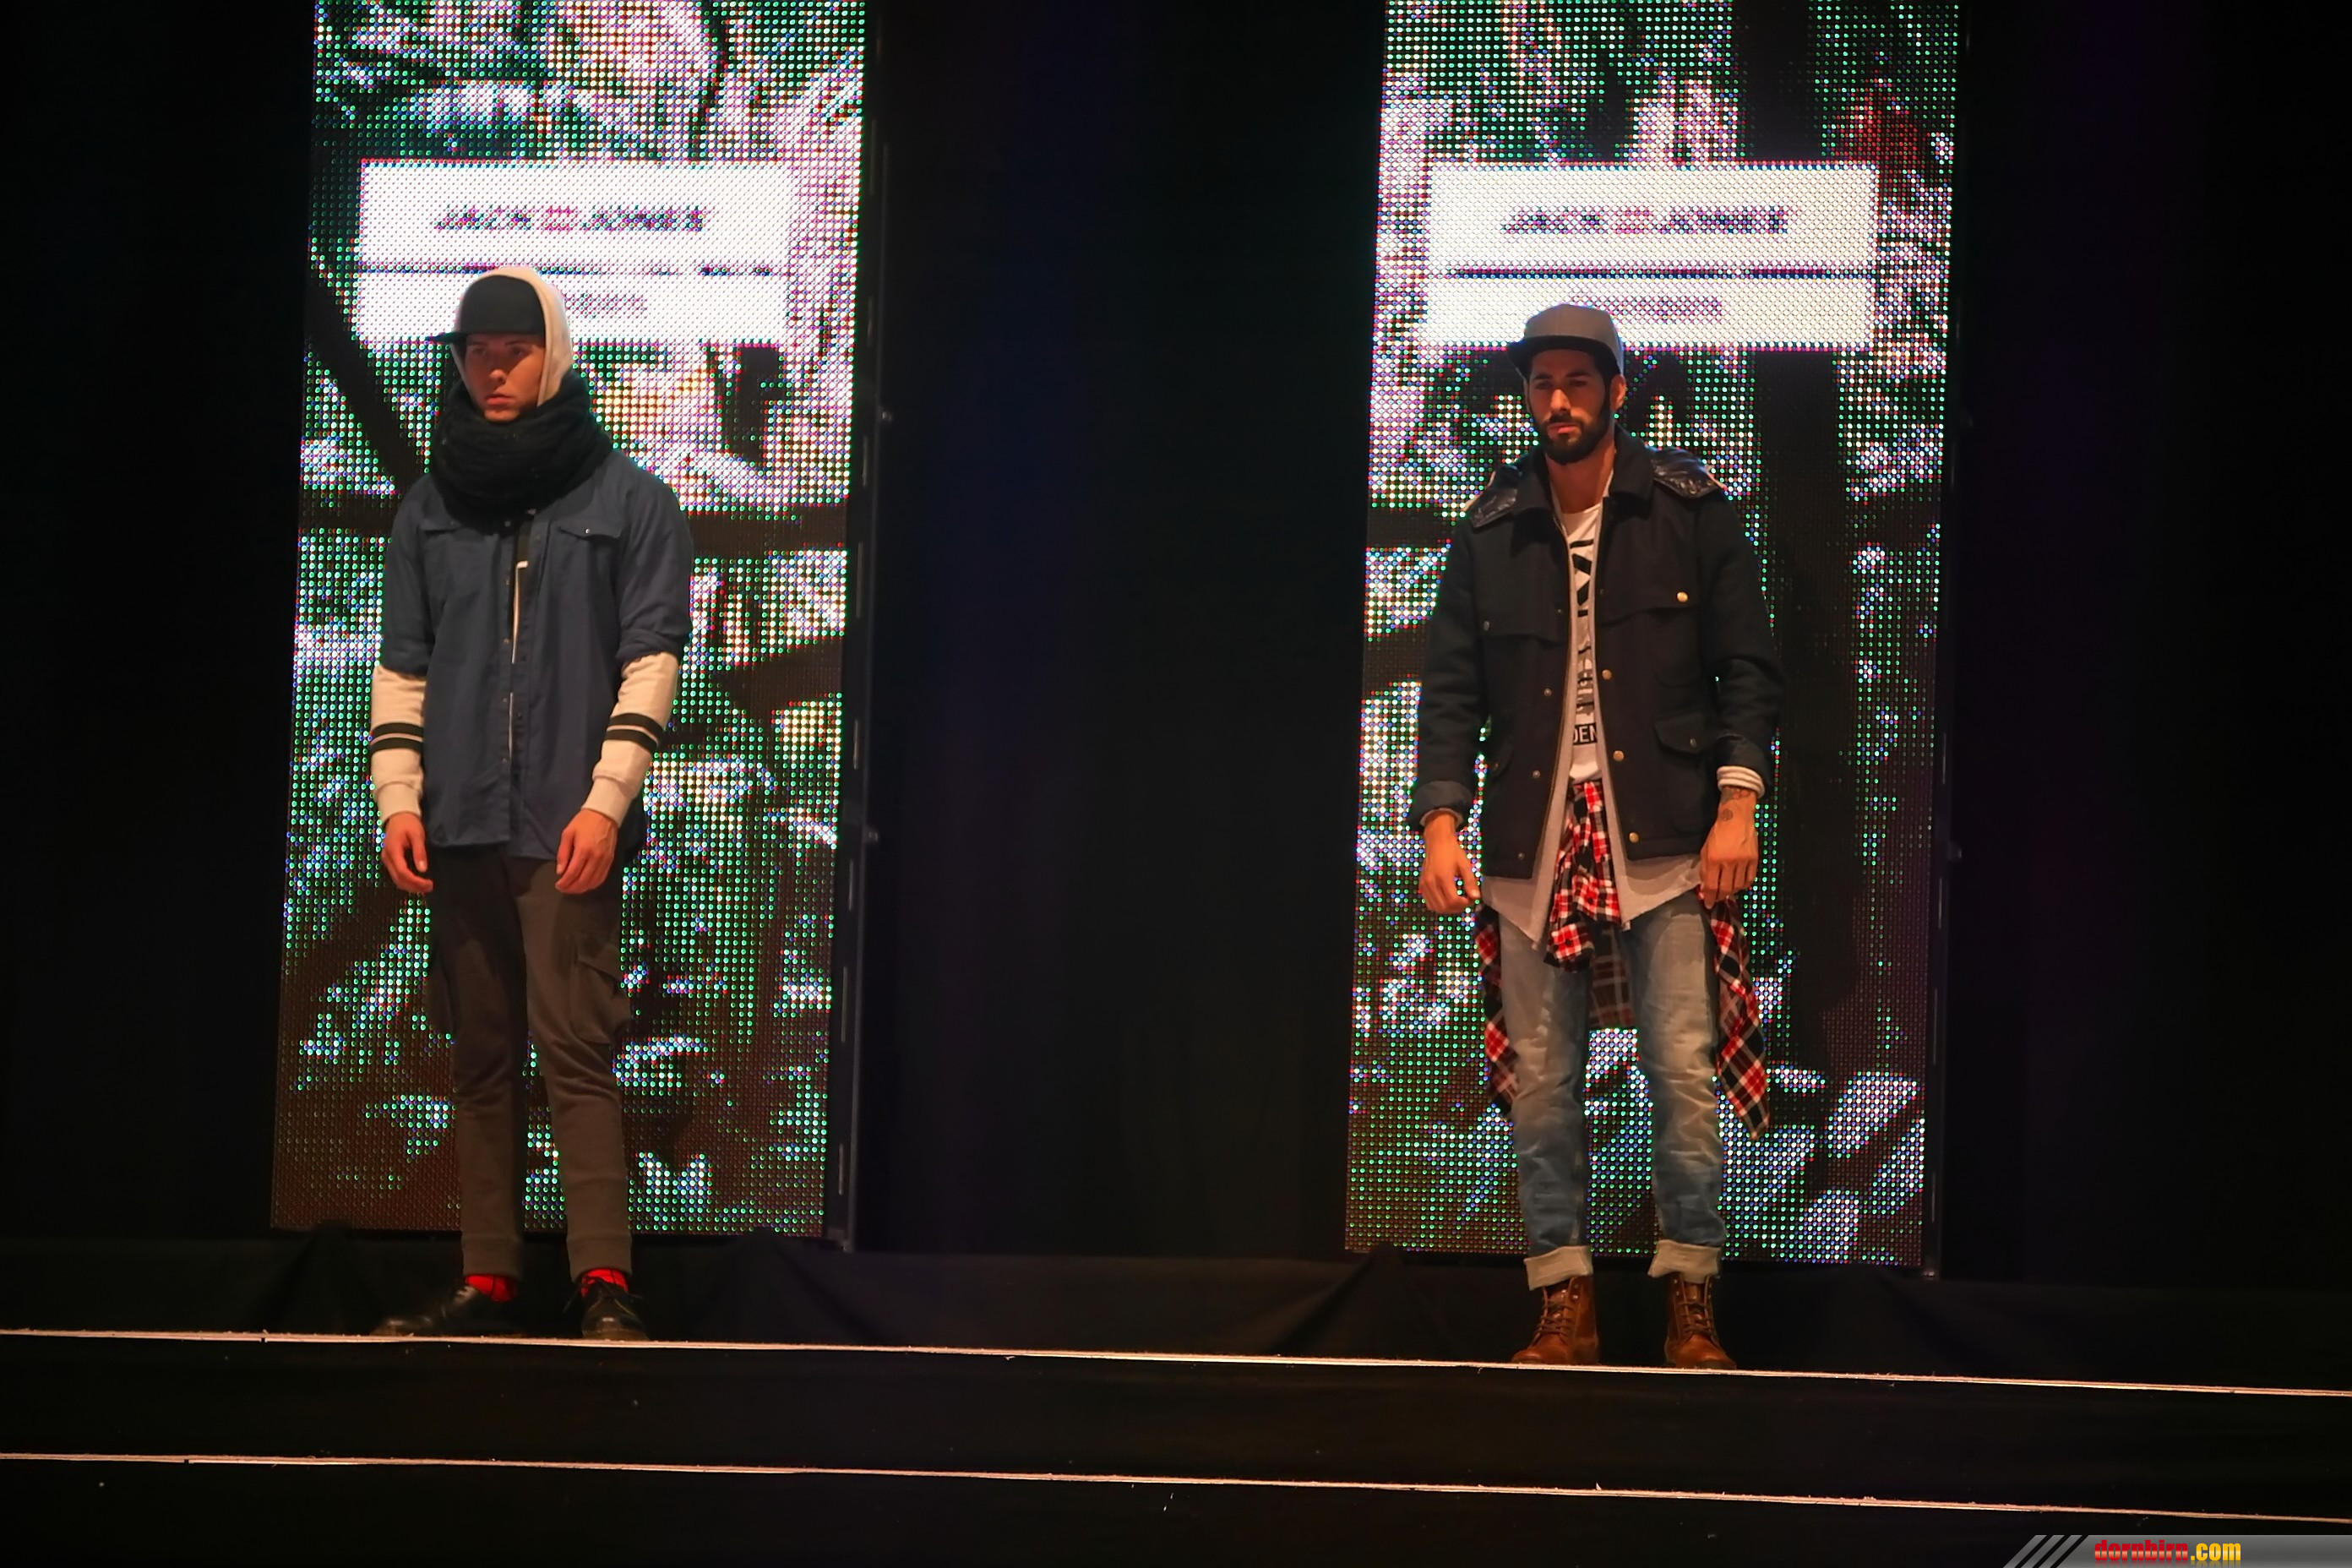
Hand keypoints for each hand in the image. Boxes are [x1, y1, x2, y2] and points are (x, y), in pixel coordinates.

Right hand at [381, 812, 432, 894]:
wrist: (398, 815)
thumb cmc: (408, 823)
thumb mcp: (417, 835)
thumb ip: (419, 852)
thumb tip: (422, 869)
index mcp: (393, 851)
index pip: (402, 872)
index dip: (415, 881)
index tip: (428, 884)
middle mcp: (387, 858)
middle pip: (398, 879)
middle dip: (414, 886)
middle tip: (429, 888)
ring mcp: (387, 859)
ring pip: (396, 879)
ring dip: (410, 886)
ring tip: (425, 887)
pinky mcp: (390, 860)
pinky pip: (396, 875)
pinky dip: (406, 881)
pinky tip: (417, 882)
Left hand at [555, 808, 618, 893]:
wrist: (604, 814)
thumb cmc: (583, 822)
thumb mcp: (567, 834)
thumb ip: (563, 853)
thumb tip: (560, 871)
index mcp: (583, 850)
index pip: (572, 873)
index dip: (564, 882)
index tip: (558, 885)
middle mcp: (596, 858)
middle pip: (583, 880)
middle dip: (571, 888)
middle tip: (563, 889)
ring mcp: (605, 860)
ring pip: (593, 882)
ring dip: (582, 888)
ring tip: (573, 888)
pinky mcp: (611, 860)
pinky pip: (602, 877)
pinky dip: (593, 884)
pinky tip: (586, 884)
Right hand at [1417, 814, 1481, 913]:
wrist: (1437, 842)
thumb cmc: (1452, 852)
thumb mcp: (1465, 865)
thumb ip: (1470, 882)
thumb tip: (1476, 897)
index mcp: (1443, 878)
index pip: (1453, 901)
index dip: (1463, 904)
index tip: (1471, 900)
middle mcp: (1431, 883)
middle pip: (1444, 907)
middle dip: (1457, 908)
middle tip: (1465, 901)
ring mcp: (1424, 885)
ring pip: (1436, 907)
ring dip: (1448, 909)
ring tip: (1457, 901)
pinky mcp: (1421, 885)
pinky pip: (1429, 903)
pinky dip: (1439, 906)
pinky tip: (1447, 899)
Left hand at [1698, 788, 1758, 906]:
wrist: (1736, 818)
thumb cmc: (1718, 833)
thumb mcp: (1705, 849)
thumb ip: (1705, 868)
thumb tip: (1706, 886)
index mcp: (1713, 859)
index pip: (1711, 885)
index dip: (1710, 898)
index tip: (1709, 904)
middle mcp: (1728, 862)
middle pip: (1725, 889)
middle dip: (1720, 897)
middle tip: (1718, 899)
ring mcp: (1743, 861)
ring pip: (1738, 886)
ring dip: (1732, 892)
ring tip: (1727, 891)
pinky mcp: (1754, 859)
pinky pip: (1750, 879)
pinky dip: (1743, 885)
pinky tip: (1738, 884)